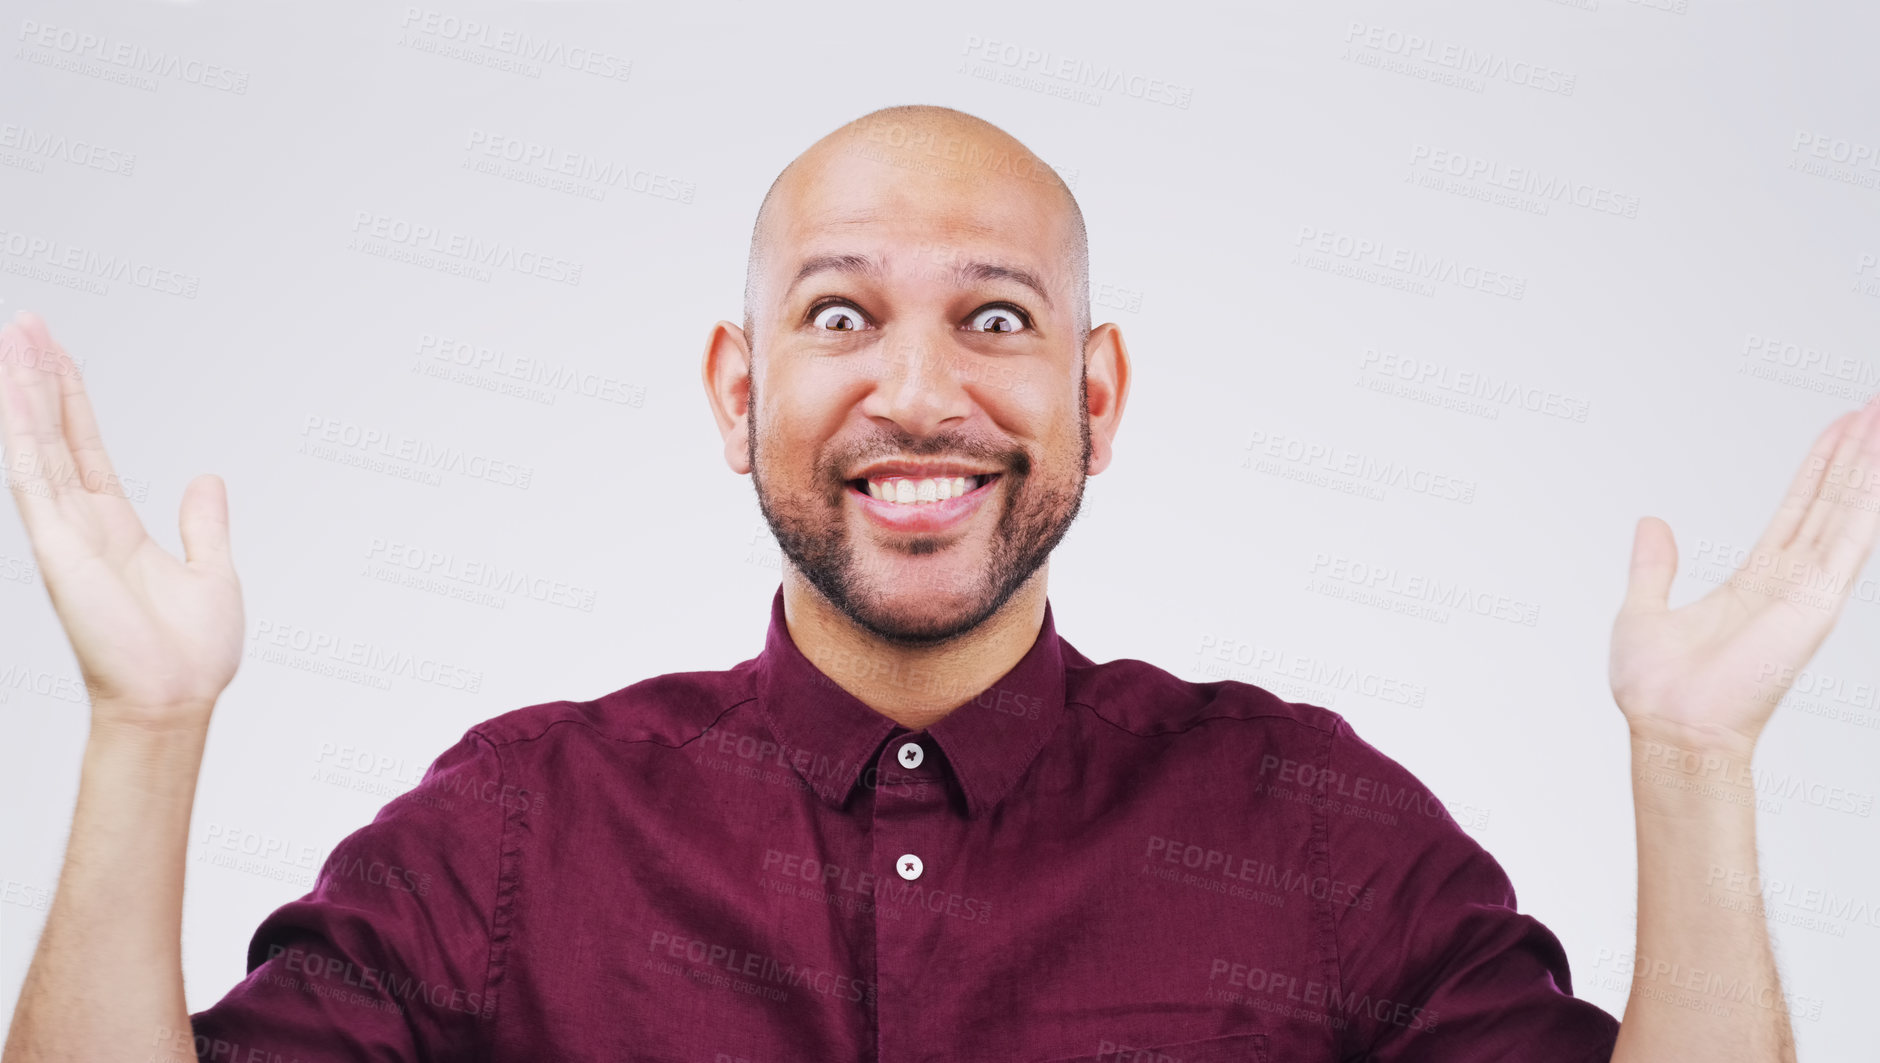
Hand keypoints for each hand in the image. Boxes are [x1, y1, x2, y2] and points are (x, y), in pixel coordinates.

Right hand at [0, 311, 243, 731]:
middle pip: (52, 433)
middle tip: (25, 322)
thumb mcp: (211, 571)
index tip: (57, 353)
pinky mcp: (57, 548)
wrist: (176, 699)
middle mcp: (81, 523)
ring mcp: (64, 533)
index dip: (71, 399)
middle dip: (39, 378)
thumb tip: (206, 479)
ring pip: (36, 446)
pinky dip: (22, 435)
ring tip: (15, 336)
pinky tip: (13, 394)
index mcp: (115, 527)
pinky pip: (34, 480)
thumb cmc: (189, 654)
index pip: (84, 446)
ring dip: (24, 392)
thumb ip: (203, 524)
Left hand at [1610, 395, 1879, 752]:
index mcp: (1756, 582)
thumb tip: (1651, 525)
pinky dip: (1867, 502)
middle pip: (1830, 501)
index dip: (1820, 469)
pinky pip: (1849, 540)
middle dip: (1855, 454)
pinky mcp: (1815, 602)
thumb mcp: (1643, 609)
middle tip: (1875, 406)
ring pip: (1846, 511)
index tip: (1842, 429)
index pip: (1797, 511)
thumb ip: (1654, 568)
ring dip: (1867, 465)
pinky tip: (1878, 462)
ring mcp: (1808, 590)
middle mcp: (1790, 582)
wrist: (1671, 726)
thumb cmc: (1658, 689)